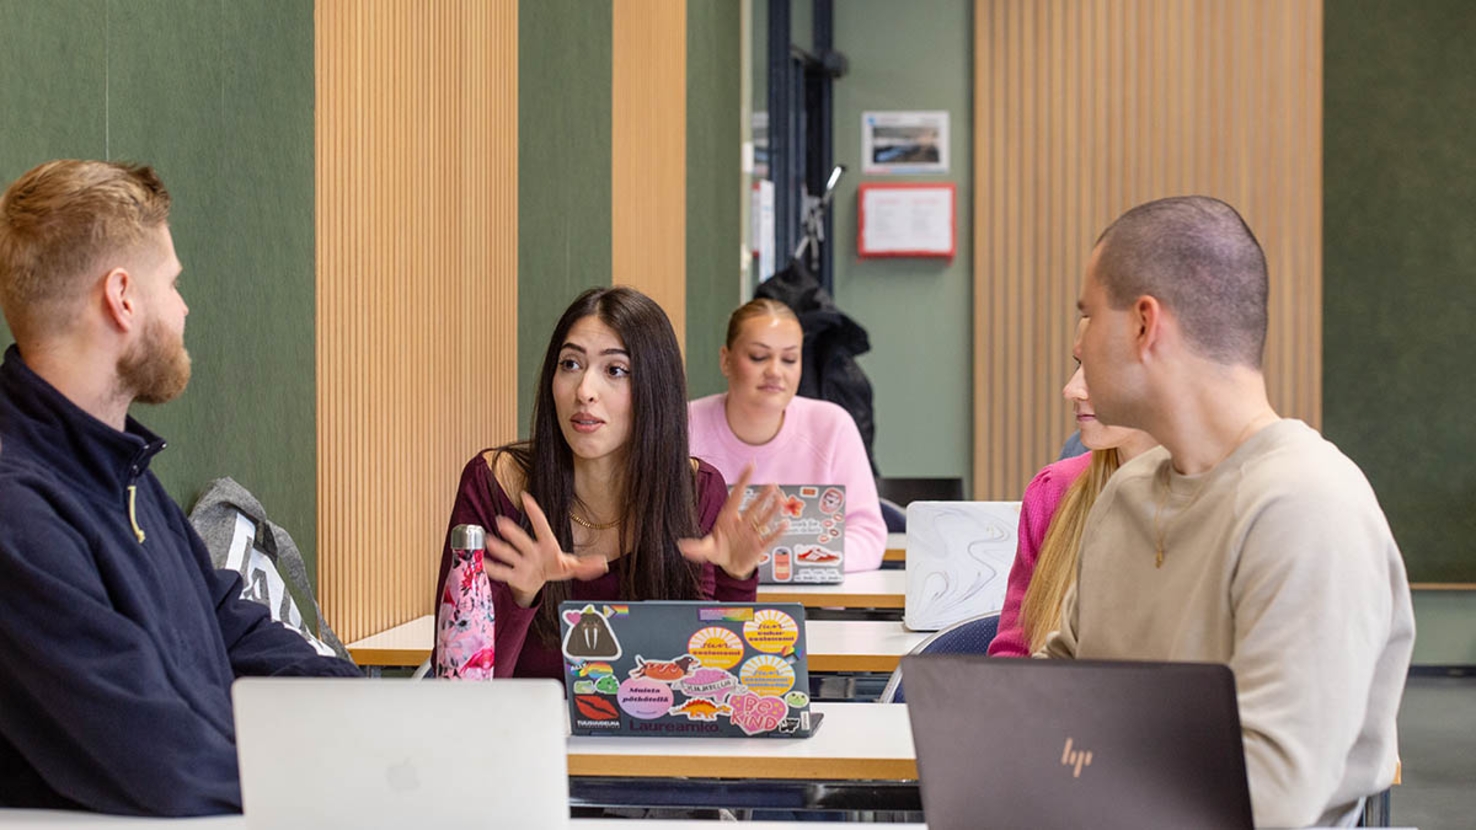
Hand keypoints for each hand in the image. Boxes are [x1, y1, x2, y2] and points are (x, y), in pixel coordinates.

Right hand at [483, 492, 609, 606]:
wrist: (538, 579)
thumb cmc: (554, 566)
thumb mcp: (571, 566)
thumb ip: (586, 565)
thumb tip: (604, 563)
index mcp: (547, 544)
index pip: (541, 525)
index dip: (534, 512)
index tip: (525, 497)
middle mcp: (531, 550)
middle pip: (522, 540)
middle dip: (513, 532)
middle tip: (501, 522)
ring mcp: (521, 562)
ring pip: (509, 554)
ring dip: (499, 548)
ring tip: (489, 541)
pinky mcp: (514, 576)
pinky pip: (502, 572)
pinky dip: (493, 568)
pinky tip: (482, 562)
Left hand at [677, 464, 786, 579]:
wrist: (729, 567)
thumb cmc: (719, 551)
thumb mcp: (706, 548)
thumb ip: (696, 547)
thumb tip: (681, 546)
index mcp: (728, 517)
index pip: (737, 495)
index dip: (743, 480)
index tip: (751, 465)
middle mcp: (743, 522)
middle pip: (754, 507)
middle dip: (763, 496)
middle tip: (772, 485)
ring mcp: (752, 533)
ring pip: (764, 519)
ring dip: (772, 510)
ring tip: (779, 499)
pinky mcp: (759, 546)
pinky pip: (770, 537)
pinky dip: (777, 531)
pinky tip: (785, 524)